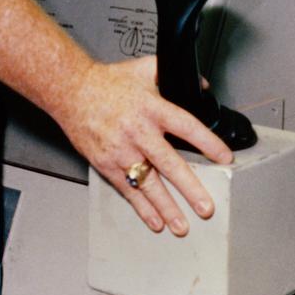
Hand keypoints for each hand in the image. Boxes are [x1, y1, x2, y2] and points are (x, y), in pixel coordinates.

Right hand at [53, 55, 231, 235]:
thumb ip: (170, 73)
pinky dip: (141, 207)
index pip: (186, 127)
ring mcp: (121, 150)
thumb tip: (200, 84)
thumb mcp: (142, 69)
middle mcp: (138, 131)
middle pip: (169, 163)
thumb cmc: (106, 82)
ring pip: (148, 183)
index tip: (224, 158)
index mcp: (151, 108)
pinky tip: (155, 221)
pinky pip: (127, 189)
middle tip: (205, 207)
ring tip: (182, 225)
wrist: (70, 91)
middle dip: (190, 188)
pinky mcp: (106, 163)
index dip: (208, 143)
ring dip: (166, 207)